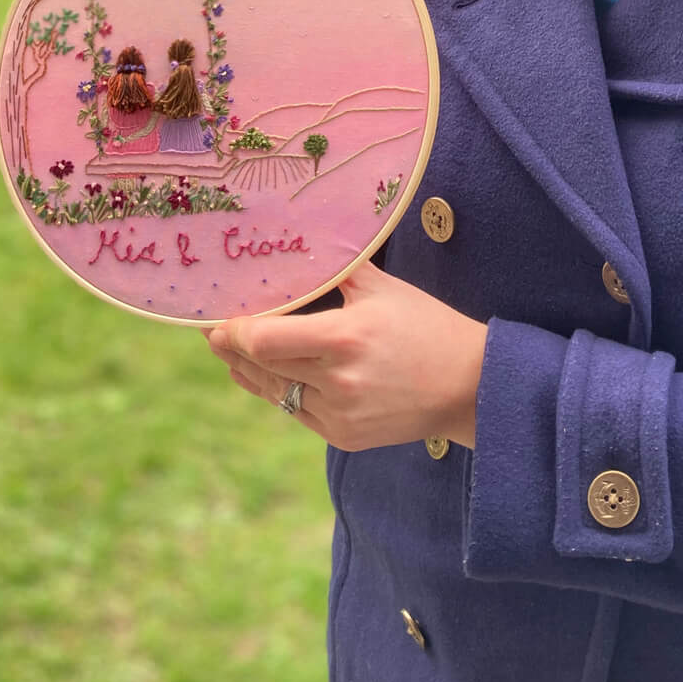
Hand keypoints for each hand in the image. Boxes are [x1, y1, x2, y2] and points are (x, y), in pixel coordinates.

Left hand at [206, 262, 487, 451]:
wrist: (469, 385)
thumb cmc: (426, 325)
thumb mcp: (382, 287)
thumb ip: (336, 268)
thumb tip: (296, 243)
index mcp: (344, 338)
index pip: (264, 341)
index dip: (232, 332)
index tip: (217, 318)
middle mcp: (337, 382)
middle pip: (261, 367)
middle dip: (232, 348)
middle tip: (213, 331)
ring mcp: (339, 415)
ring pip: (274, 393)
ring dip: (248, 372)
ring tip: (230, 353)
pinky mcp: (344, 438)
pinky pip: (296, 412)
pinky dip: (278, 391)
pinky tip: (266, 377)